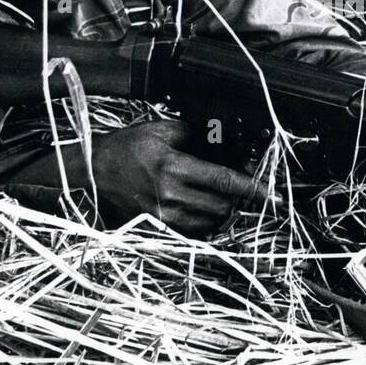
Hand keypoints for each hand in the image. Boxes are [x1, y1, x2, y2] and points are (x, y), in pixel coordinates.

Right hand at [92, 119, 270, 235]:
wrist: (92, 173)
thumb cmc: (126, 149)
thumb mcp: (161, 131)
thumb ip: (196, 135)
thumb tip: (225, 143)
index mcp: (173, 168)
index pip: (224, 181)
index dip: (253, 188)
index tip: (274, 196)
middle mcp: (170, 196)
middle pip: (222, 206)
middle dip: (233, 197)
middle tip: (230, 185)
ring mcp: (163, 217)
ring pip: (211, 222)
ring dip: (219, 211)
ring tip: (209, 195)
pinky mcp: (157, 230)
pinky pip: (194, 233)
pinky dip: (203, 222)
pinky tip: (196, 208)